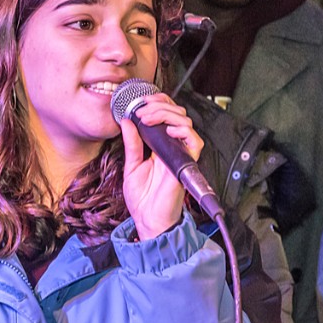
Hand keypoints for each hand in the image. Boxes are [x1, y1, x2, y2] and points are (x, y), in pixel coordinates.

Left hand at [119, 92, 203, 239]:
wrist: (148, 219)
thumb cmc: (142, 198)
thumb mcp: (131, 165)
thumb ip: (132, 144)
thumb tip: (127, 122)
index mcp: (160, 146)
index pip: (165, 115)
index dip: (157, 103)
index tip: (140, 103)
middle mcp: (172, 147)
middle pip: (176, 114)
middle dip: (159, 105)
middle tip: (142, 109)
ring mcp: (180, 154)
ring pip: (185, 122)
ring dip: (166, 114)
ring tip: (148, 117)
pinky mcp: (185, 164)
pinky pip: (194, 141)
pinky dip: (183, 130)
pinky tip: (167, 129)